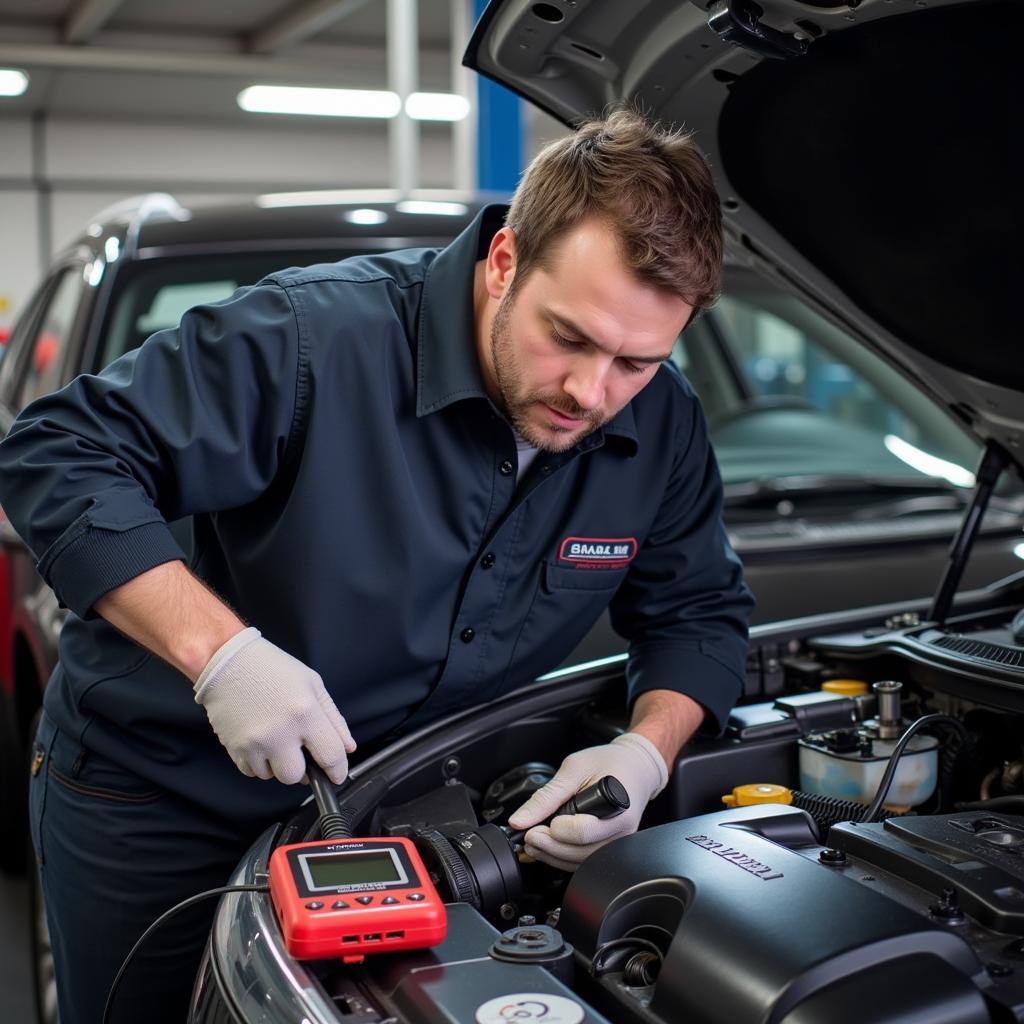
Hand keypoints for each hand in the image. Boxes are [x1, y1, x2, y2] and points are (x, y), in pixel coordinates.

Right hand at [194, 627, 355, 784]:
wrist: (226, 661)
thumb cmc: (271, 668)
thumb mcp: (312, 684)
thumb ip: (334, 719)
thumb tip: (347, 748)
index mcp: (305, 712)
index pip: (331, 756)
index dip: (338, 770)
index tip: (336, 775)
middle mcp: (279, 731)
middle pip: (297, 776)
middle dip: (302, 768)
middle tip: (299, 750)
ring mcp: (254, 742)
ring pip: (272, 776)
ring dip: (277, 764)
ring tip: (275, 737)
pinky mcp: (234, 748)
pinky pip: (251, 772)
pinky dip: (258, 762)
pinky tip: (259, 739)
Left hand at [507, 733, 668, 870]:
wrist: (635, 768)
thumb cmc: (608, 762)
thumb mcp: (574, 768)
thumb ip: (547, 796)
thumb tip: (519, 820)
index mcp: (617, 806)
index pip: (583, 831)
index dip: (555, 833)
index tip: (533, 827)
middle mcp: (622, 831)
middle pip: (581, 853)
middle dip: (549, 848)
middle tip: (527, 837)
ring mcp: (618, 843)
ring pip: (581, 862)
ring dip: (552, 857)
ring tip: (532, 844)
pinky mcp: (611, 848)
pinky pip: (584, 861)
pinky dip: (561, 858)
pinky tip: (545, 849)